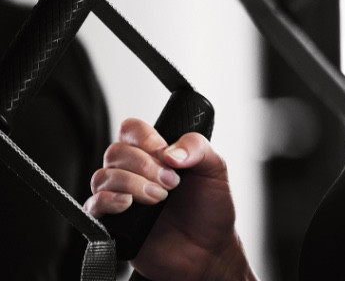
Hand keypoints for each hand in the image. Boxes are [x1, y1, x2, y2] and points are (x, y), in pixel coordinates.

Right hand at [84, 118, 252, 279]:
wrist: (208, 250)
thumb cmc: (210, 210)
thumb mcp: (215, 170)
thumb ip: (198, 148)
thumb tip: (170, 151)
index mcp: (154, 155)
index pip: (132, 130)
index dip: (145, 138)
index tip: (166, 154)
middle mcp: (133, 173)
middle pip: (115, 152)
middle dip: (144, 165)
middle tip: (171, 183)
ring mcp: (120, 197)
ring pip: (102, 176)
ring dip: (131, 184)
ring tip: (159, 198)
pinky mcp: (112, 223)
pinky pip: (92, 205)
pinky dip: (108, 201)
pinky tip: (128, 204)